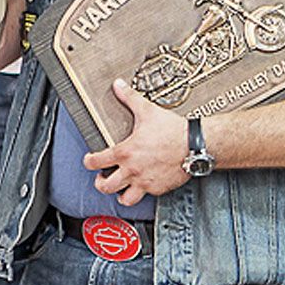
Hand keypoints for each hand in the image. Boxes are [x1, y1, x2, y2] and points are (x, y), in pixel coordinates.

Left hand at [81, 79, 188, 206]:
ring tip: (121, 188)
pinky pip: (146, 196)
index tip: (90, 160)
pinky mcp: (158, 188)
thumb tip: (118, 85)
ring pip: (124, 198)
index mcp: (125, 152)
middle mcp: (132, 170)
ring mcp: (145, 181)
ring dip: (119, 194)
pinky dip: (143, 192)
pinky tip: (145, 184)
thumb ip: (130, 98)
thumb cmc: (173, 130)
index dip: (88, 161)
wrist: (196, 144)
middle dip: (100, 182)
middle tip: (103, 177)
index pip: (95, 162)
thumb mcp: (148, 111)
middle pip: (105, 186)